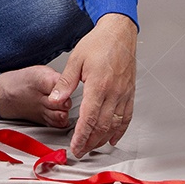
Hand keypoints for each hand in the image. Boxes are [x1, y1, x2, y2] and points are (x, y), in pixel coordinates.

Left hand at [49, 13, 137, 157]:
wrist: (119, 32)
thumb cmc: (98, 43)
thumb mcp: (76, 60)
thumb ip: (65, 82)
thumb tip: (54, 100)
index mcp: (98, 85)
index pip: (89, 118)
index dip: (81, 136)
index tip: (75, 147)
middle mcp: (114, 92)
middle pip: (102, 126)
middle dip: (90, 142)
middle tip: (81, 151)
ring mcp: (124, 93)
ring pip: (115, 124)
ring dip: (103, 139)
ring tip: (92, 147)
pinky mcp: (130, 92)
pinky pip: (126, 116)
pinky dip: (120, 130)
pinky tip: (113, 137)